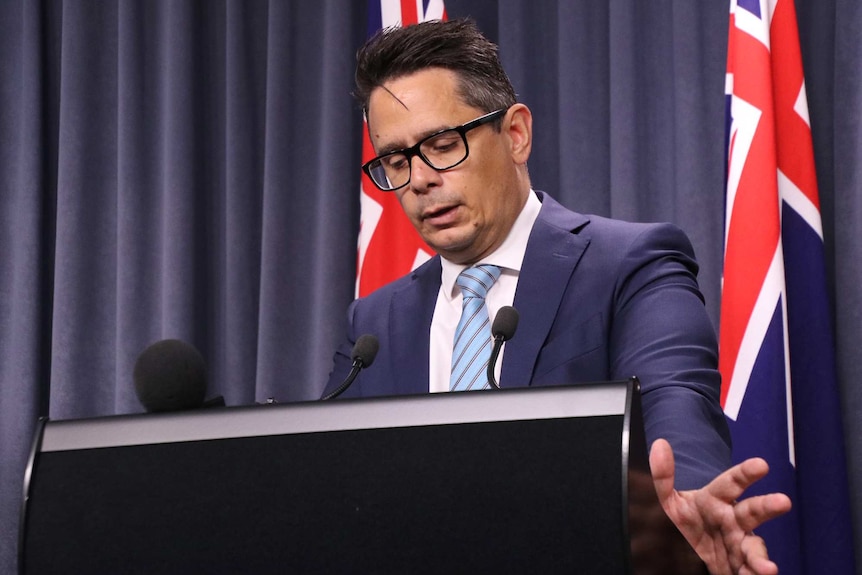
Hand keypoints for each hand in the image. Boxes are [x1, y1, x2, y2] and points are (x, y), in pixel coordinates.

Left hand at [650, 439, 791, 574]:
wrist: (687, 553)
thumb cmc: (685, 522)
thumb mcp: (668, 501)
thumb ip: (663, 476)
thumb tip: (660, 444)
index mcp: (715, 500)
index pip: (731, 483)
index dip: (745, 473)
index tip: (761, 465)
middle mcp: (732, 520)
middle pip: (752, 511)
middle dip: (767, 506)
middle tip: (783, 501)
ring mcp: (738, 545)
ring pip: (754, 548)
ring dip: (762, 557)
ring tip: (769, 568)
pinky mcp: (739, 567)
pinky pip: (750, 571)